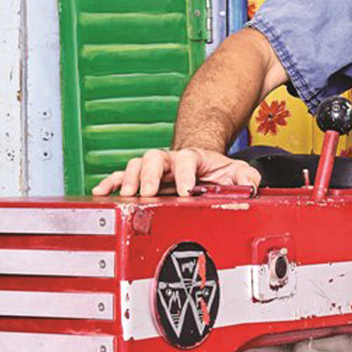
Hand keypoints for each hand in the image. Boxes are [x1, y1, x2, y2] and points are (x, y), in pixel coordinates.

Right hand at [90, 148, 262, 197]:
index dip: (185, 175)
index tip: (186, 191)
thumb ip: (247, 179)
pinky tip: (101, 191)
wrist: (201, 165)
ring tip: (126, 194)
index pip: (186, 160)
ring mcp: (154, 168)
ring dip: (128, 178)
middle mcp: (170, 160)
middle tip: (150, 191)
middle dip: (150, 175)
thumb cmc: (216, 172)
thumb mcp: (237, 174)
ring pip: (136, 164)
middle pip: (154, 157)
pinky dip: (110, 182)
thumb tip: (251, 187)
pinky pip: (122, 176)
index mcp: (192, 158)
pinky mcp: (142, 178)